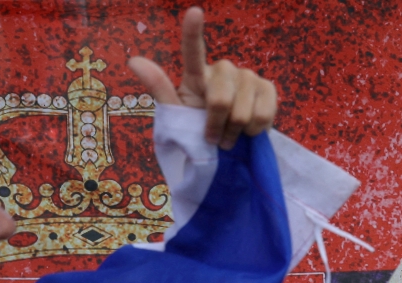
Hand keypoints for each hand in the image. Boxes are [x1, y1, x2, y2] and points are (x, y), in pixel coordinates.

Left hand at [127, 6, 277, 149]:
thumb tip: (133, 60)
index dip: (193, 32)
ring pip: (241, 112)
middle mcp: (224, 69)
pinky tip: (249, 131)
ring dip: (234, 133)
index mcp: (197, 74)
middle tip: (214, 138)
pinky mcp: (268, 89)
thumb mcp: (176, 114)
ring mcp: (248, 77)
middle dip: (216, 127)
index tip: (194, 12)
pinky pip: (263, 113)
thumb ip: (160, 88)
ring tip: (230, 137)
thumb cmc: (199, 131)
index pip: (193, 50)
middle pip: (220, 101)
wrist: (226, 150)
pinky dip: (254, 129)